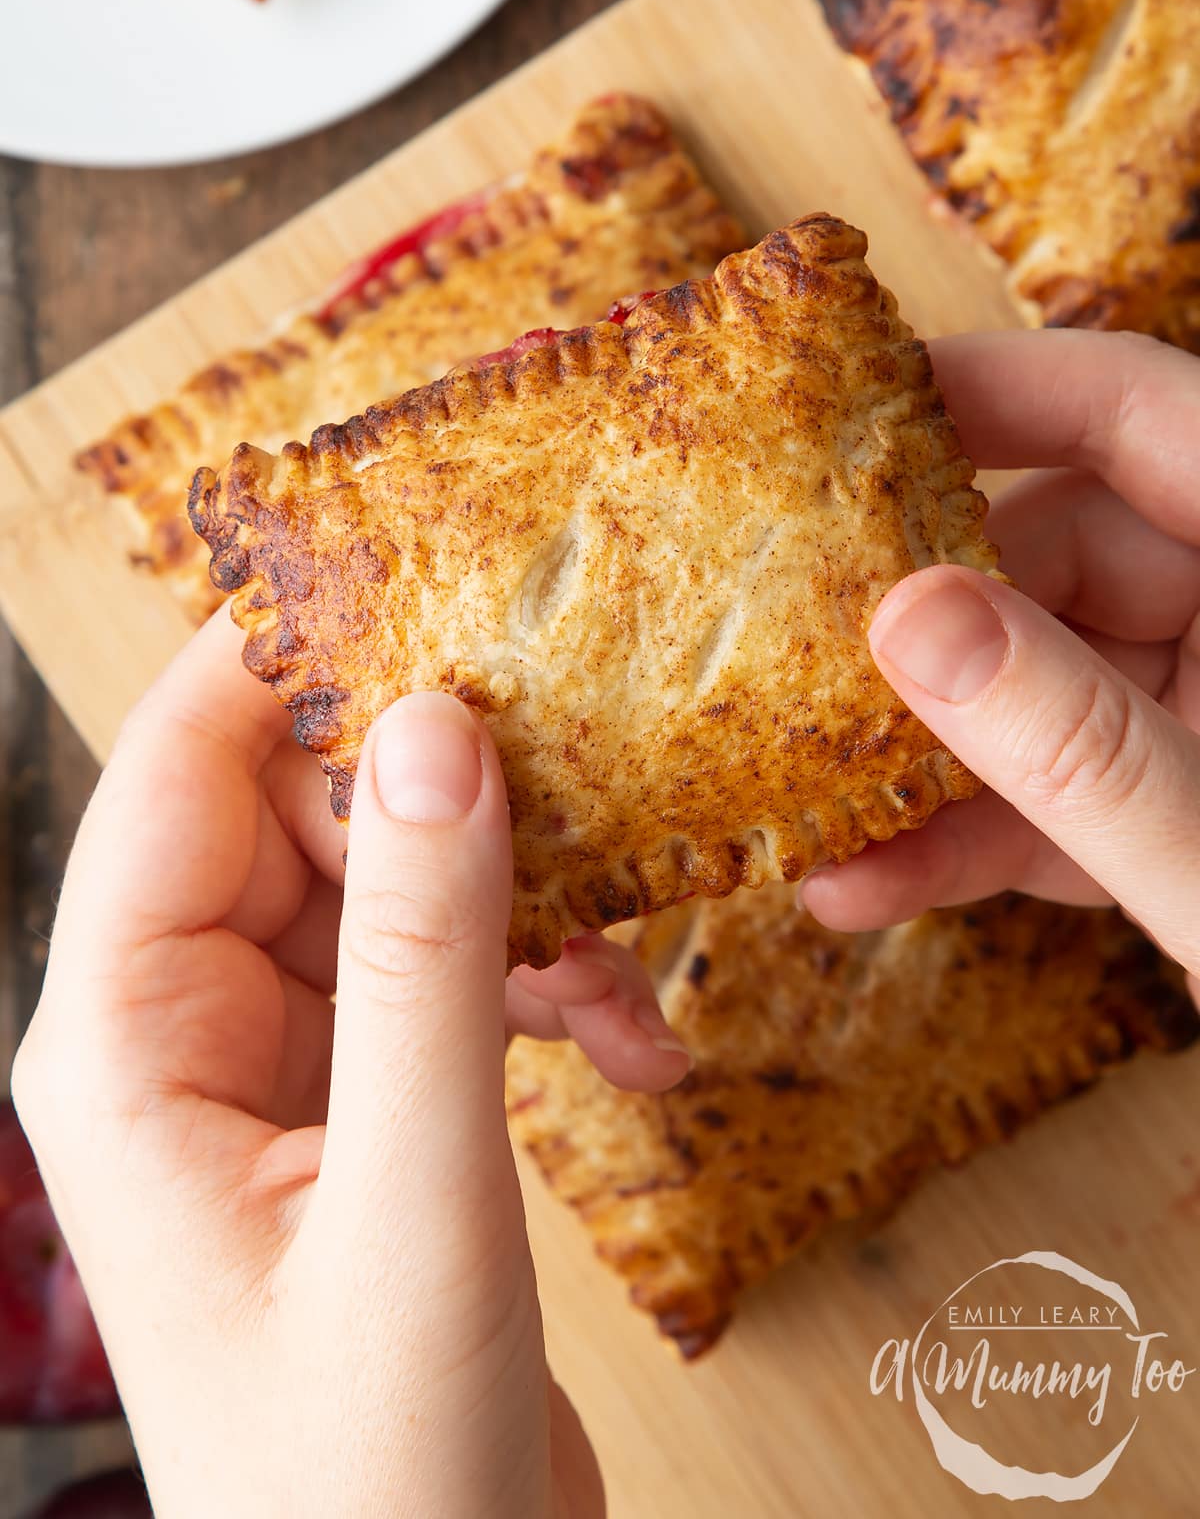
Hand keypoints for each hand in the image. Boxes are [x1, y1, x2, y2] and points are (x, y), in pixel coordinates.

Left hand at [12, 613, 689, 1518]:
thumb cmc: (373, 1470)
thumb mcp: (414, 1193)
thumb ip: (425, 954)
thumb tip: (433, 726)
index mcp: (125, 1043)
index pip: (177, 777)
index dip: (279, 661)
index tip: (411, 567)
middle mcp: (182, 1036)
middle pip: (303, 819)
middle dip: (444, 800)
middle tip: (586, 785)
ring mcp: (275, 1072)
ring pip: (392, 895)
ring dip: (517, 911)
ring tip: (630, 971)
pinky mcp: (362, 1109)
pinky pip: (443, 983)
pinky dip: (540, 993)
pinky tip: (637, 1052)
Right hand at [803, 330, 1199, 992]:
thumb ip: (1080, 748)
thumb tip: (907, 617)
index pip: (1132, 410)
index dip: (986, 392)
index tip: (838, 418)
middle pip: (1050, 563)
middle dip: (919, 643)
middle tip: (785, 688)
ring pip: (1035, 686)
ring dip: (927, 768)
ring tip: (811, 834)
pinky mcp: (1184, 798)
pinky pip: (1060, 783)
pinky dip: (976, 836)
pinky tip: (871, 886)